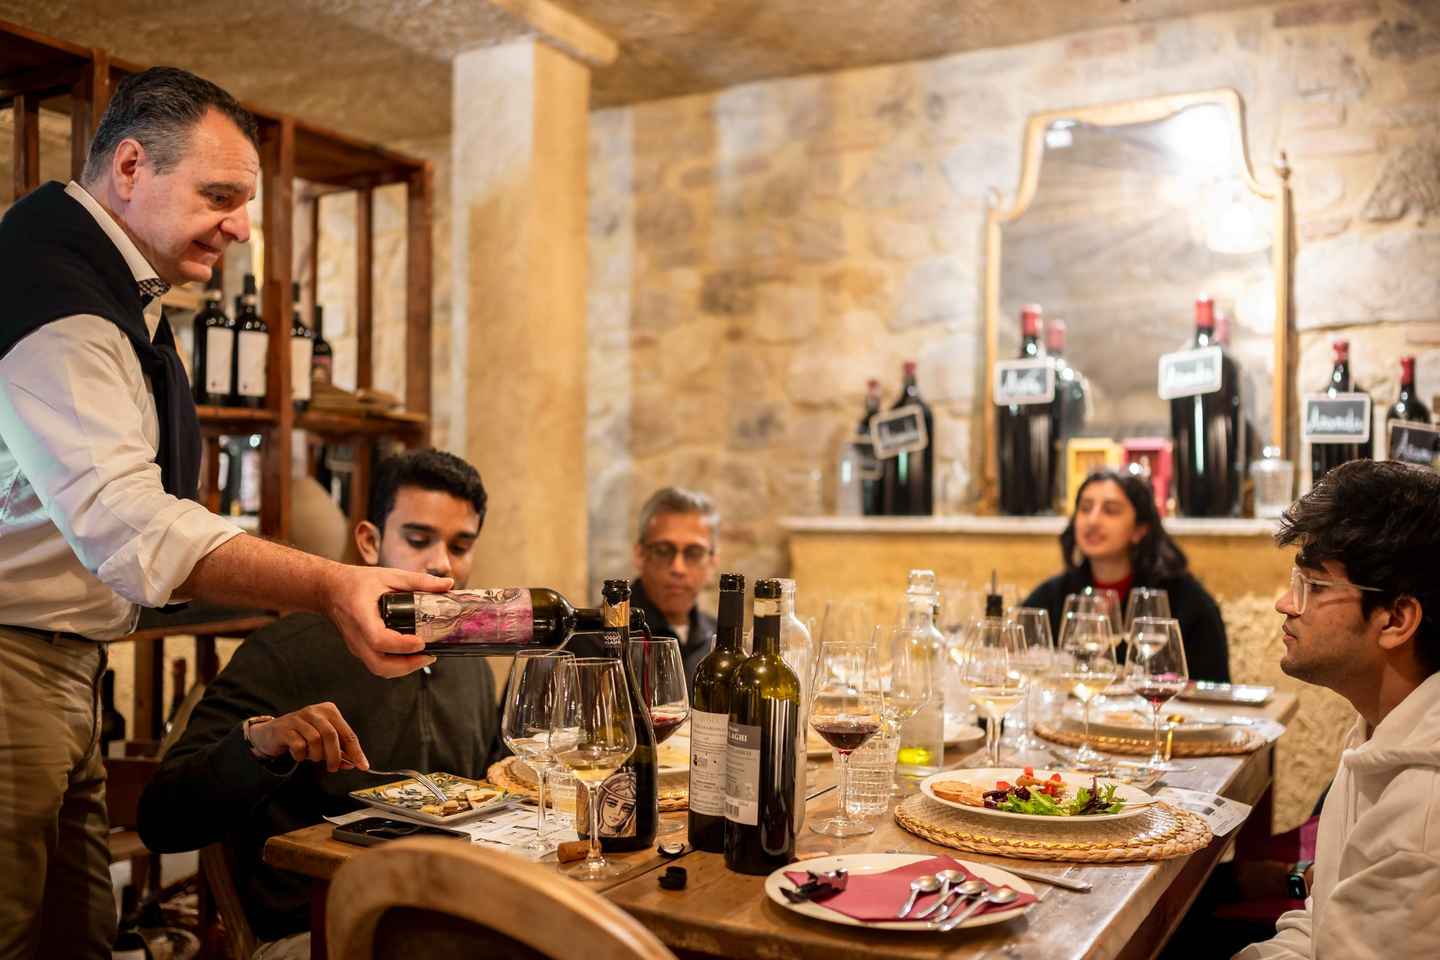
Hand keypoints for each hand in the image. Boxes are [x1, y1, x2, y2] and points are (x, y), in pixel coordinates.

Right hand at [248, 702, 367, 771]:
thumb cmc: (302, 736)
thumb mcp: (322, 743)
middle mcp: (315, 711)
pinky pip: (299, 745)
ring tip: (312, 757)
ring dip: (316, 755)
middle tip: (333, 768)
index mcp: (329, 711)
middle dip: (335, 756)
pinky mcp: (285, 728)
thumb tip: (353, 764)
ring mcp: (299, 718)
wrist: (271, 733)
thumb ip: (338, 752)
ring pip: (315, 740)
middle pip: (332, 735)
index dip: (356, 752)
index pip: (347, 733)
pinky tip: (299, 755)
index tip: (363, 766)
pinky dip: (301, 755)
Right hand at [323, 564, 452, 677]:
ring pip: (378, 669)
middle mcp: (356, 635)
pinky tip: (411, 655)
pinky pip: (377, 664)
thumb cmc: (356, 582)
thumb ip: (419, 581)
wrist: (330, 589)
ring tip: (424, 657)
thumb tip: (447, 584)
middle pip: (379, 664)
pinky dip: (396, 665)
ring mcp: (356, 645)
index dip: (401, 645)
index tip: (420, 642)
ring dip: (403, 668)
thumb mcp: (389, 575)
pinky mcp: (359, 649)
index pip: (378, 638)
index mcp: (361, 614)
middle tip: (429, 655)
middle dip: (407, 665)